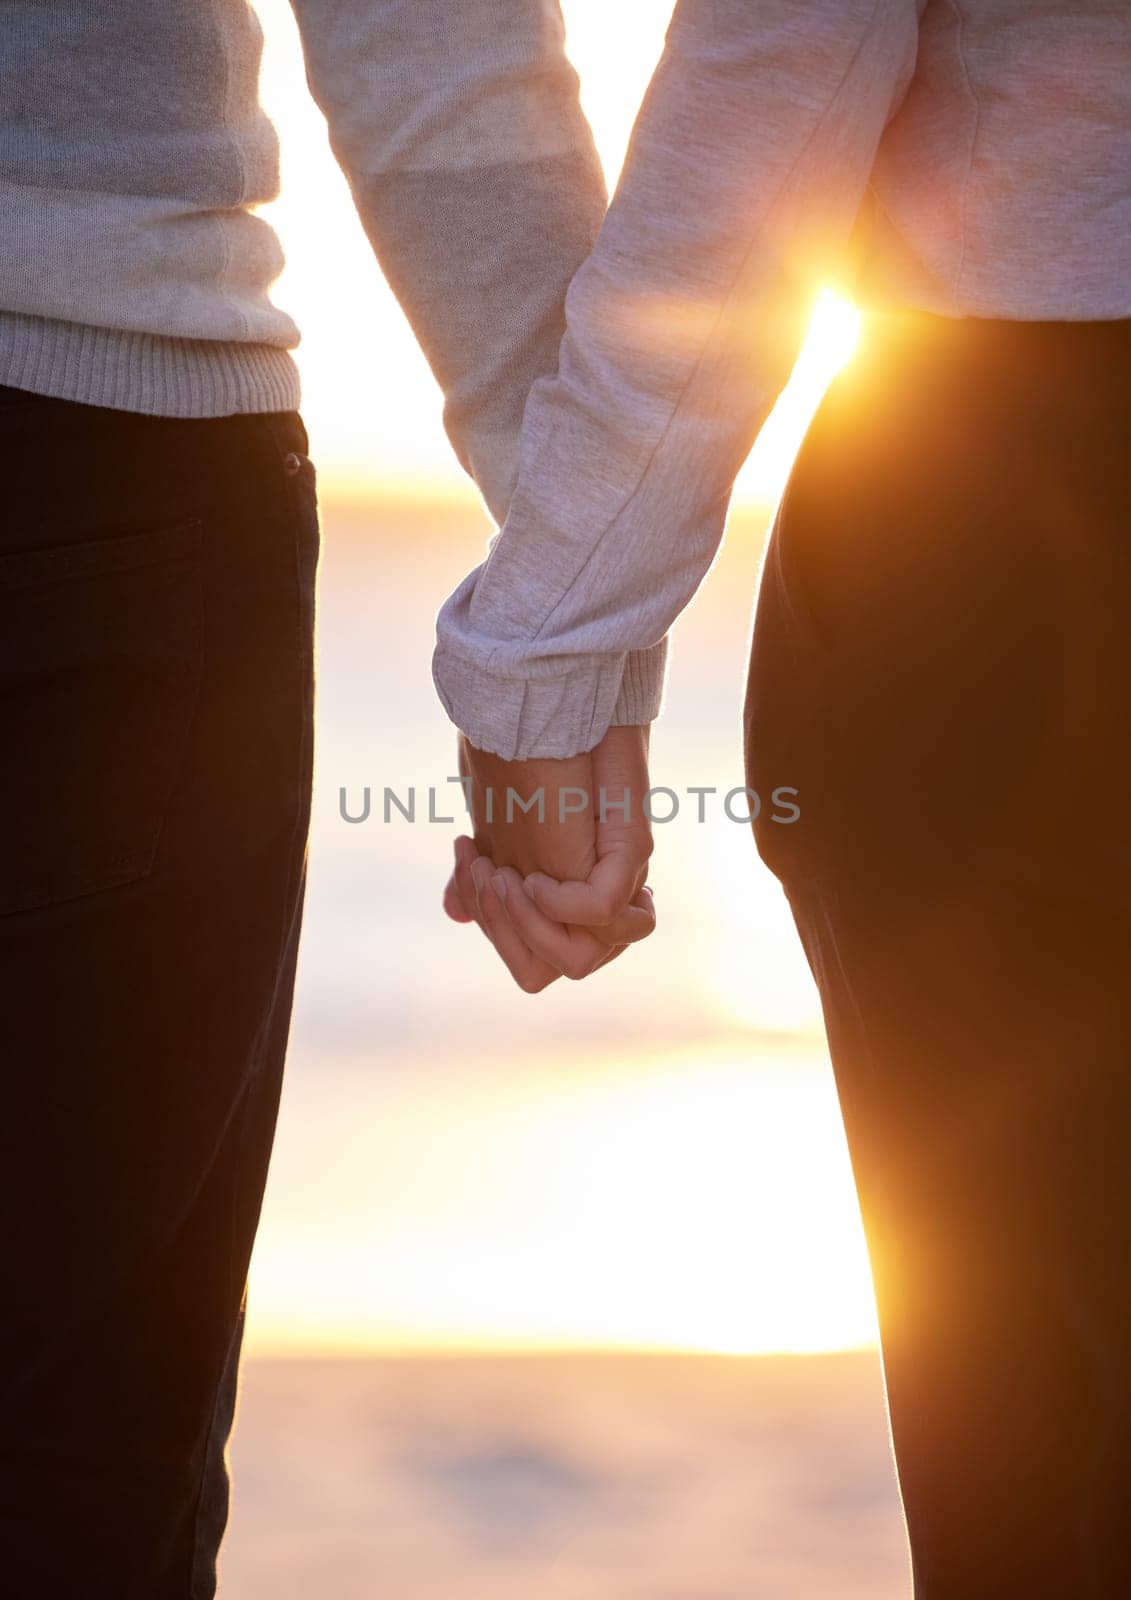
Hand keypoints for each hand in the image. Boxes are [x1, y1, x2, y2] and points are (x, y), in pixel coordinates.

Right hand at [442, 725, 655, 990]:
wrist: (550, 701)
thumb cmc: (525, 756)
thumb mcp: (493, 824)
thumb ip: (481, 876)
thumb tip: (454, 913)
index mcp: (566, 896)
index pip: (531, 960)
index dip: (494, 930)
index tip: (471, 867)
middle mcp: (596, 895)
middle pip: (549, 970)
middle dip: (503, 932)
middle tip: (488, 874)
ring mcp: (618, 878)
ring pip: (577, 960)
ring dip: (525, 924)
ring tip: (504, 874)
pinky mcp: (632, 850)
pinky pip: (601, 912)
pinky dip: (558, 903)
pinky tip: (533, 872)